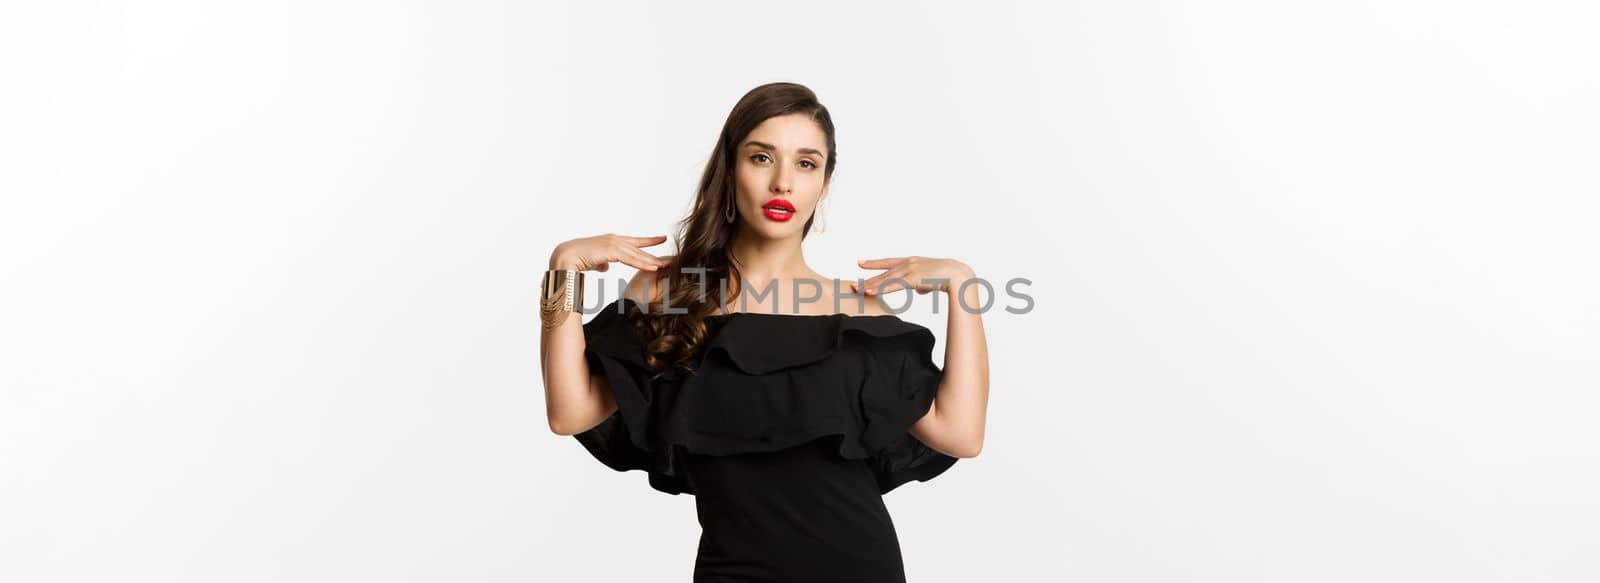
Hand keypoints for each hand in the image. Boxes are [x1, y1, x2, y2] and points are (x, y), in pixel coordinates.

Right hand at [550, 233, 670, 271]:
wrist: (564, 258)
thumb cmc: (575, 260)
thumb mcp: (593, 262)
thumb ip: (602, 263)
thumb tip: (606, 267)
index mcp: (611, 243)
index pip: (634, 242)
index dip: (648, 241)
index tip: (661, 239)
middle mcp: (614, 240)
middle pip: (639, 248)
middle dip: (654, 253)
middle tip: (670, 257)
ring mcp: (613, 244)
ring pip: (637, 254)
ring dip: (652, 261)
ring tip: (666, 266)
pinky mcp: (611, 250)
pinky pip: (631, 259)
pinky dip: (643, 264)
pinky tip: (654, 268)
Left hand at [848, 256, 974, 295]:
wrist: (959, 275)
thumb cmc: (949, 277)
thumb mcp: (932, 280)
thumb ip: (923, 284)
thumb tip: (919, 290)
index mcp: (913, 262)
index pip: (889, 262)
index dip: (874, 263)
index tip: (860, 263)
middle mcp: (909, 263)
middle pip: (884, 273)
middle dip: (867, 279)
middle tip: (852, 285)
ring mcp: (910, 270)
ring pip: (886, 280)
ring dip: (870, 287)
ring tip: (857, 291)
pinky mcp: (912, 278)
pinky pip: (892, 285)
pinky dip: (879, 289)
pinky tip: (869, 292)